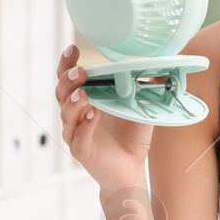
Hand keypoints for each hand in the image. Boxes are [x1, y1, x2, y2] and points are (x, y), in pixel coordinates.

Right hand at [56, 44, 152, 191]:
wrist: (130, 169)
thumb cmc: (129, 138)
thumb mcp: (139, 109)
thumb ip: (143, 91)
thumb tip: (157, 71)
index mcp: (85, 101)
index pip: (69, 79)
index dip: (67, 64)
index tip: (72, 49)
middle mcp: (76, 115)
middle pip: (62, 93)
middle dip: (68, 80)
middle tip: (79, 71)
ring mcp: (76, 133)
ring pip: (67, 115)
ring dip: (74, 101)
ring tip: (83, 92)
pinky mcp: (82, 151)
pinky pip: (80, 136)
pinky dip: (86, 124)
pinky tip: (93, 113)